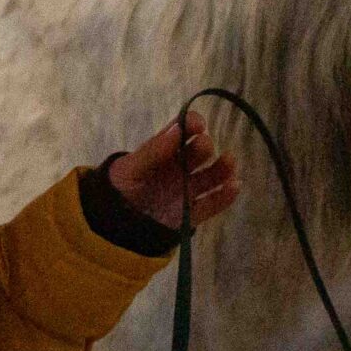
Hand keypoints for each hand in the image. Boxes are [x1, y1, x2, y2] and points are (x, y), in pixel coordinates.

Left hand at [109, 111, 239, 230]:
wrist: (115, 225)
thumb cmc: (120, 189)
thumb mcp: (130, 168)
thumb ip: (153, 151)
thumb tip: (177, 129)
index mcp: (163, 151)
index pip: (182, 131)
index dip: (191, 124)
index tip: (197, 124)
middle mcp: (179, 167)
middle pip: (198, 153)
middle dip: (204, 147)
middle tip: (204, 146)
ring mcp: (187, 190)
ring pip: (211, 177)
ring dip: (222, 168)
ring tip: (230, 161)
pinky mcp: (191, 213)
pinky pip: (211, 204)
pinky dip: (224, 196)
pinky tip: (234, 187)